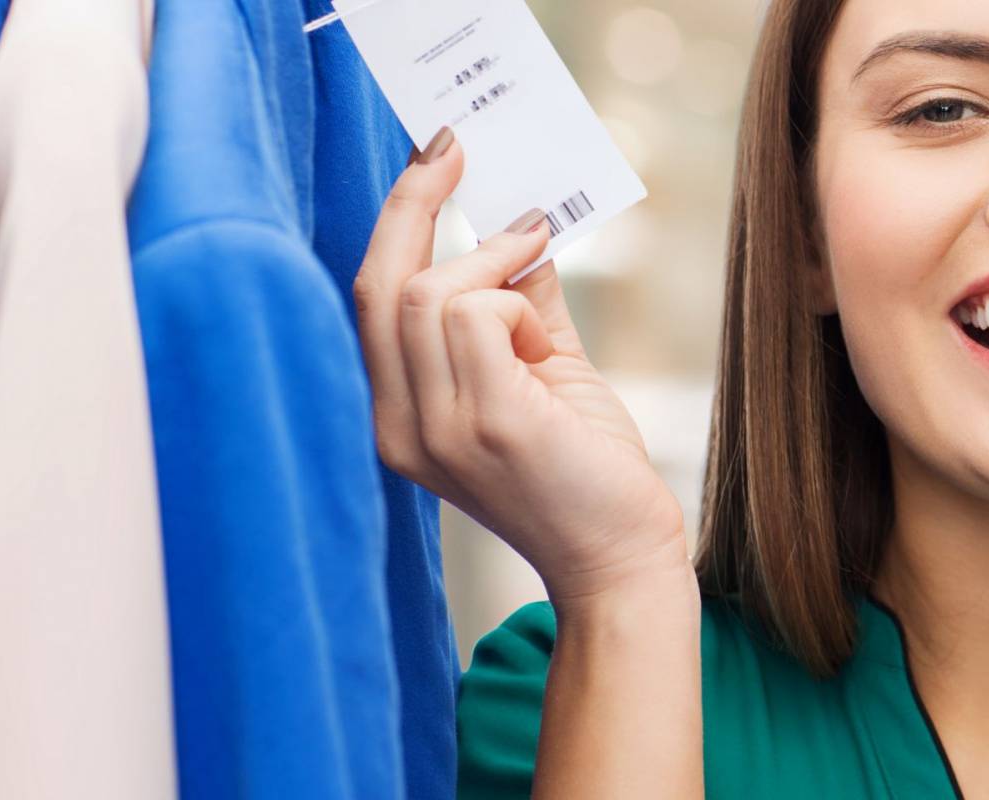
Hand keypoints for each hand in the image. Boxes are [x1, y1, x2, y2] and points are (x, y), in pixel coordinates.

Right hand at [352, 129, 687, 598]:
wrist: (622, 555)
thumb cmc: (584, 466)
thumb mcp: (542, 370)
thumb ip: (519, 302)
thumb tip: (518, 223)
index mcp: (396, 416)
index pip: (366, 301)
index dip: (394, 223)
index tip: (431, 161)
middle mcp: (397, 426)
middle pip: (378, 285)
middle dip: (414, 202)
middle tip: (456, 148)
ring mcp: (433, 430)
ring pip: (430, 292)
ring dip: (494, 266)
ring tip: (539, 277)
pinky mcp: (484, 423)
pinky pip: (476, 313)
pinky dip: (517, 302)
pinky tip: (546, 341)